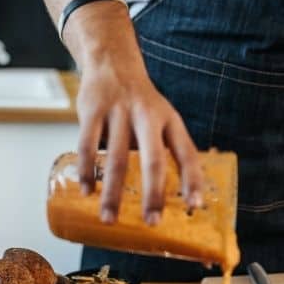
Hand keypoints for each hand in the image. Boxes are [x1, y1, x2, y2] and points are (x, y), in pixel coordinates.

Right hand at [75, 57, 203, 225]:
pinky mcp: (93, 111)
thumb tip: (168, 196)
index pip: (187, 153)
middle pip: (154, 160)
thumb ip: (164, 150)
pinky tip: (87, 191)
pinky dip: (88, 171)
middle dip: (153, 195)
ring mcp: (119, 112)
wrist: (112, 61)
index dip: (193, 180)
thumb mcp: (162, 117)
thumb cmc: (140, 102)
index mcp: (169, 121)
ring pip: (117, 160)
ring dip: (113, 193)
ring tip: (109, 219)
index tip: (195, 205)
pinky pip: (88, 146)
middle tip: (151, 222)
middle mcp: (148, 116)